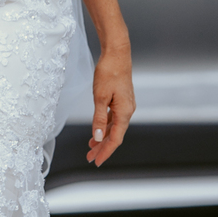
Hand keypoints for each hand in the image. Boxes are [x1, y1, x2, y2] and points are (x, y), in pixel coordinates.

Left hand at [87, 48, 133, 167]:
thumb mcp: (100, 97)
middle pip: (115, 135)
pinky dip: (105, 126)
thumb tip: (97, 137)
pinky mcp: (122, 100)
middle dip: (102, 147)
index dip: (105, 152)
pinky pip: (114, 118)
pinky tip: (98, 130)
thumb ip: (99, 119)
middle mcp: (128, 111)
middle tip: (90, 157)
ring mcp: (126, 105)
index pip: (115, 139)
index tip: (96, 162)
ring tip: (91, 146)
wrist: (117, 54)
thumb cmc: (108, 72)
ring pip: (114, 127)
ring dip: (103, 137)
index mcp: (124, 112)